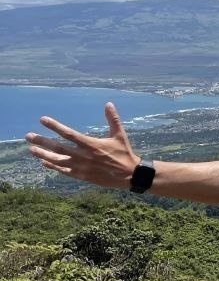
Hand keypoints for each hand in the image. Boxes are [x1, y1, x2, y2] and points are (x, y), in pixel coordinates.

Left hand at [25, 103, 139, 189]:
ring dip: (43, 155)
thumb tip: (108, 104)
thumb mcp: (119, 135)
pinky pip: (64, 171)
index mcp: (92, 145)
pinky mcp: (82, 176)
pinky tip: (44, 162)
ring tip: (31, 149)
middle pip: (58, 148)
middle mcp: (84, 156)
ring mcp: (81, 168)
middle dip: (42, 141)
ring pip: (58, 161)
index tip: (43, 120)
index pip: (69, 134)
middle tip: (28, 136)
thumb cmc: (124, 153)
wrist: (129, 175)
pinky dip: (53, 166)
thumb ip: (113, 119)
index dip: (55, 127)